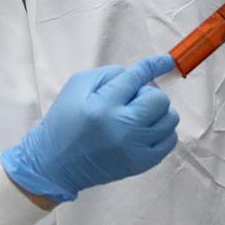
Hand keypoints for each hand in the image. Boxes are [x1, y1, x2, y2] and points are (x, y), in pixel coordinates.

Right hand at [0, 54, 180, 203]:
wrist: (54, 165)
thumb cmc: (63, 121)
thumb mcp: (76, 87)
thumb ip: (108, 74)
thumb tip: (138, 75)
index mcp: (103, 105)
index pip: (137, 77)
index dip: (155, 65)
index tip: (168, 60)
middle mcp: (122, 127)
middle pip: (159, 99)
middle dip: (148, 93)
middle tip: (132, 100)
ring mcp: (135, 148)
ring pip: (169, 119)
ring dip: (158, 112)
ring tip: (139, 115)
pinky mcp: (141, 164)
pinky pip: (170, 140)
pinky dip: (162, 131)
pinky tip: (146, 130)